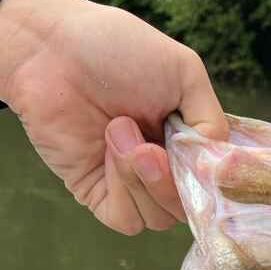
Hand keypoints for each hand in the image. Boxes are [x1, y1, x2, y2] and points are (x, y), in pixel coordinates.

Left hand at [0, 0, 227, 233]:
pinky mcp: (98, 194)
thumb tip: (219, 169)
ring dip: (145, 180)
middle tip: (149, 147)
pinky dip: (125, 192)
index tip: (203, 162)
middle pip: (190, 208)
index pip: (216, 183)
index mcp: (189, 141)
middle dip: (172, 181)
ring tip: (119, 132)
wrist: (52, 50)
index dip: (214, 180)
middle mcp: (164, 167)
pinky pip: (127, 220)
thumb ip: (212, 122)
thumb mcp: (184, 73)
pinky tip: (108, 154)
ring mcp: (131, 184)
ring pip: (160, 219)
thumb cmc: (116, 49)